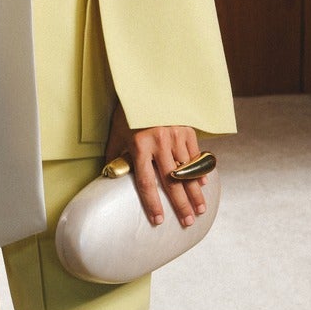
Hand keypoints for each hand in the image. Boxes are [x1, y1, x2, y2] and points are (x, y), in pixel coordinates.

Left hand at [102, 98, 208, 228]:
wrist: (146, 86)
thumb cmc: (128, 113)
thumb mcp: (116, 133)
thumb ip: (114, 156)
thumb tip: (108, 177)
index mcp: (139, 146)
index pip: (147, 183)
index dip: (153, 204)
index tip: (159, 221)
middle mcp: (160, 143)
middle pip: (172, 182)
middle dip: (180, 205)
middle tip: (187, 223)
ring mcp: (176, 136)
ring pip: (188, 171)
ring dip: (195, 193)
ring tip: (199, 210)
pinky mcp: (187, 130)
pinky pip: (196, 157)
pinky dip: (199, 172)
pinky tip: (202, 186)